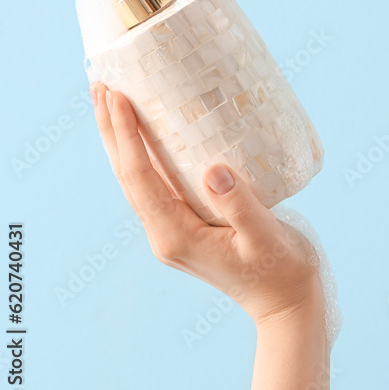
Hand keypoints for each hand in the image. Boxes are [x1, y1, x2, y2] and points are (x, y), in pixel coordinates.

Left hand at [91, 83, 323, 326]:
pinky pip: (157, 186)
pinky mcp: (188, 227)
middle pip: (127, 177)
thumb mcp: (266, 238)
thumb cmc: (283, 272)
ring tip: (112, 102)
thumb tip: (213, 170)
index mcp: (176, 237)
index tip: (117, 97)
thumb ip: (240, 206)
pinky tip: (149, 137)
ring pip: (138, 181)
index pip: (140, 178)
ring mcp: (174, 232)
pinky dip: (146, 156)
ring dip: (122, 142)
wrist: (288, 304)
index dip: (126, 136)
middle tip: (101, 85)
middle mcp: (166, 235)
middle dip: (111, 132)